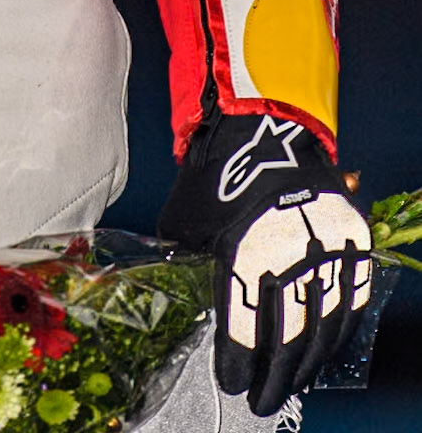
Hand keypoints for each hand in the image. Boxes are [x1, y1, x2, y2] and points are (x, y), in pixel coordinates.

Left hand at [158, 111, 372, 415]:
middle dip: (274, 378)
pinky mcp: (350, 239)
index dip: (239, 363)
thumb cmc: (215, 175)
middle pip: (289, 339)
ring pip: (324, 326)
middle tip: (263, 400)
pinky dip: (339, 332)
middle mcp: (290, 256)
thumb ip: (185, 260)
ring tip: (292, 383)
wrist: (260, 128)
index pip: (246, 330)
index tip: (233, 384)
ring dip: (308, 364)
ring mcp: (327, 248)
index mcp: (245, 254)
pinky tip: (324, 351)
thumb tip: (177, 293)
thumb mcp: (187, 219)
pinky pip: (352, 299)